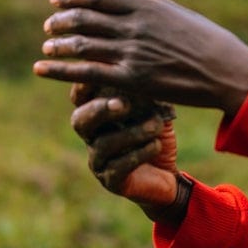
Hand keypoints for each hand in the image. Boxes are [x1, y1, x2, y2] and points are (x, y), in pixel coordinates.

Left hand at [34, 0, 247, 117]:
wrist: (228, 73)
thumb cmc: (212, 42)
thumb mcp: (186, 15)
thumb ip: (159, 3)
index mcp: (147, 7)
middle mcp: (135, 27)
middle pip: (84, 19)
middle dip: (60, 20)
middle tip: (49, 23)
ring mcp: (133, 54)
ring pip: (81, 45)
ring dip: (56, 44)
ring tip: (46, 44)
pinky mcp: (133, 80)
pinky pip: (87, 74)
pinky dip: (60, 70)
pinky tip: (42, 69)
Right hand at [70, 84, 185, 224]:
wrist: (167, 173)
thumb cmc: (156, 134)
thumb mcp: (154, 108)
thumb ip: (143, 91)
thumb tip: (143, 66)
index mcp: (96, 114)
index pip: (81, 97)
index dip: (85, 85)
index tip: (100, 70)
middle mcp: (91, 136)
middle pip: (80, 120)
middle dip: (100, 110)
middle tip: (122, 103)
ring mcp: (98, 160)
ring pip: (104, 144)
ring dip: (133, 132)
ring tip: (156, 125)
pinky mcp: (111, 180)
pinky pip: (118, 167)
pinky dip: (139, 153)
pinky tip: (156, 145)